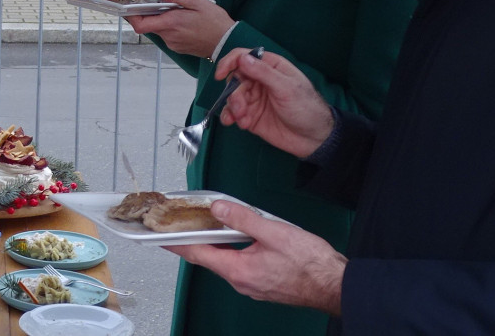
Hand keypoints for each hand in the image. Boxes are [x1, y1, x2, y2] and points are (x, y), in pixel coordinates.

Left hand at [127, 0, 234, 58]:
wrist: (228, 43)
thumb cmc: (215, 22)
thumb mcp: (197, 2)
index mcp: (171, 23)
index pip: (140, 24)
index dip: (131, 16)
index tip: (128, 6)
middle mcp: (169, 36)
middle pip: (149, 25)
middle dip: (151, 13)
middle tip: (159, 1)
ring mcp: (173, 44)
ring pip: (159, 29)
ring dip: (163, 19)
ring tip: (179, 11)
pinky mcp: (178, 48)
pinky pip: (167, 35)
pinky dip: (170, 26)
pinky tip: (184, 21)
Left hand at [165, 200, 345, 314]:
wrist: (335, 285)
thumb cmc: (310, 264)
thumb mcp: (274, 232)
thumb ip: (243, 218)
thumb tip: (218, 208)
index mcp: (239, 270)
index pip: (197, 254)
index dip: (176, 243)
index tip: (159, 236)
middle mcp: (241, 281)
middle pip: (210, 257)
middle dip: (196, 239)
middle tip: (183, 222)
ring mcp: (252, 284)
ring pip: (226, 260)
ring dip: (218, 242)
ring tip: (212, 222)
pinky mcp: (263, 283)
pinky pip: (240, 263)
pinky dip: (234, 249)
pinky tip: (241, 236)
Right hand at [213, 48, 333, 158]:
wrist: (313, 138)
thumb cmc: (306, 107)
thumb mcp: (286, 87)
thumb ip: (263, 73)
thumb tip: (242, 58)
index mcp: (270, 67)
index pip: (244, 57)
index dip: (230, 63)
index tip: (220, 75)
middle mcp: (259, 80)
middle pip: (235, 79)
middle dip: (233, 93)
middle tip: (240, 108)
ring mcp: (254, 98)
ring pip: (232, 96)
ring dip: (232, 107)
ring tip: (242, 119)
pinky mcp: (250, 115)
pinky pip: (233, 112)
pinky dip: (230, 116)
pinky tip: (236, 123)